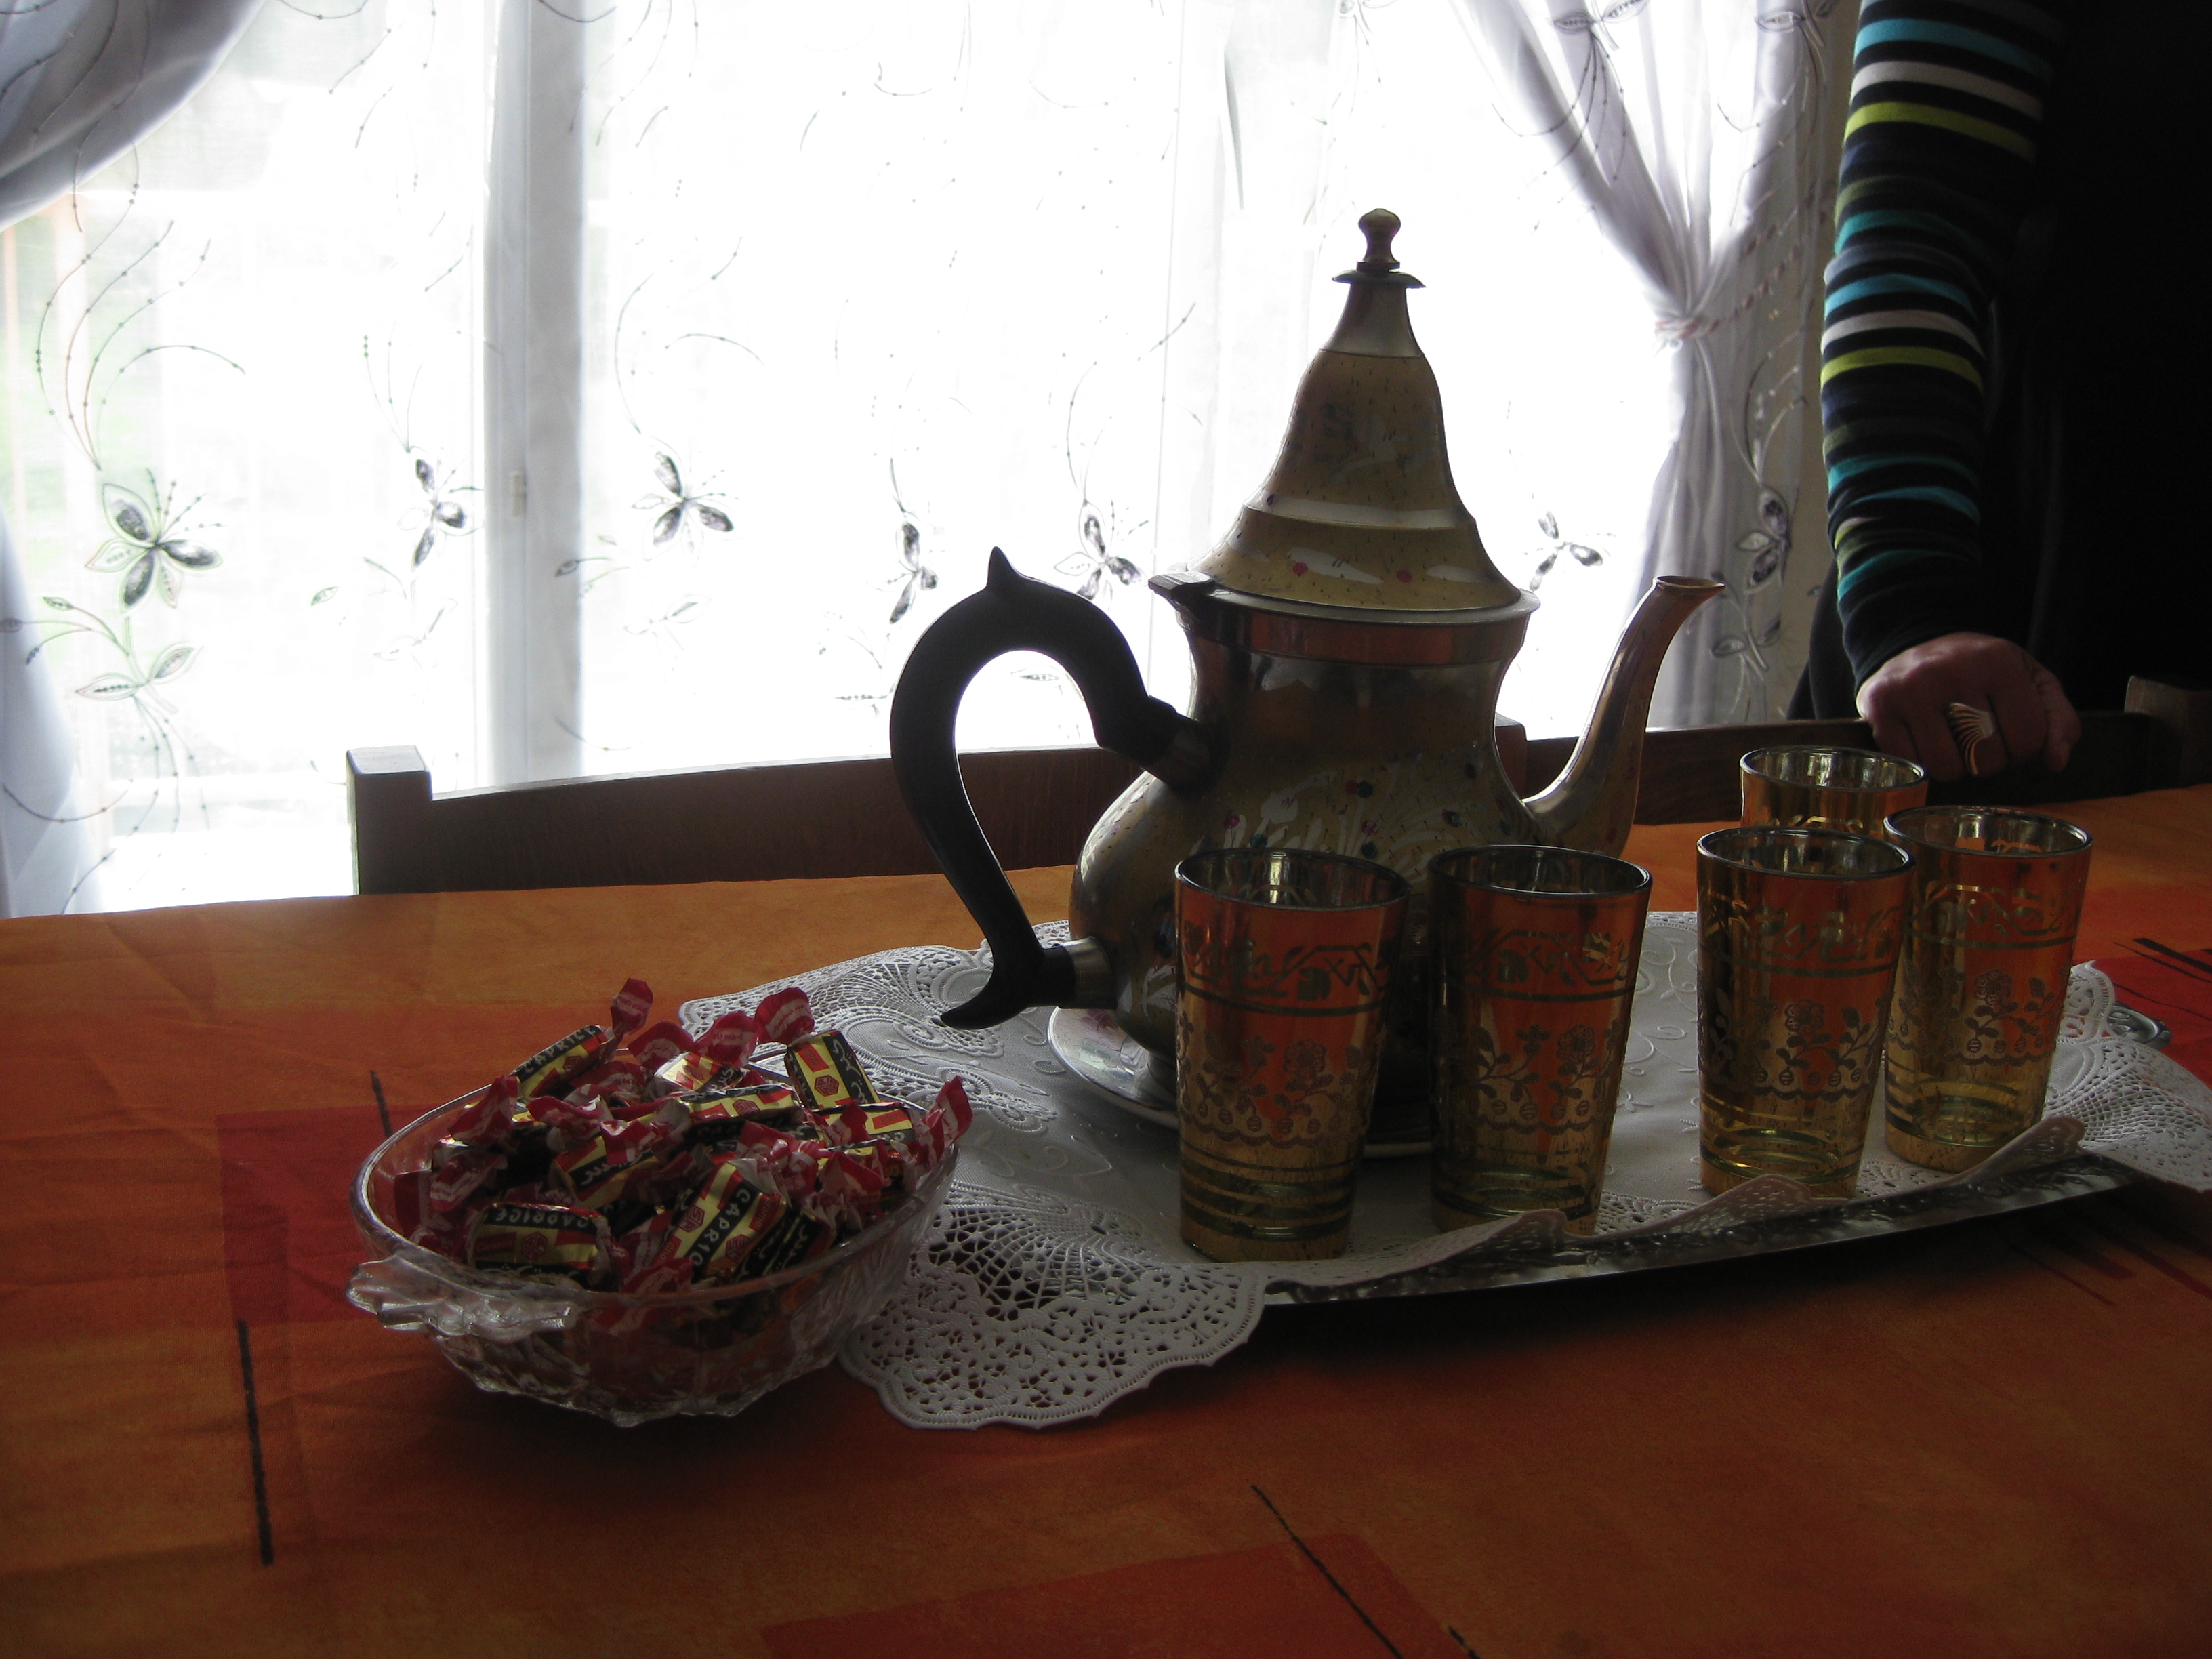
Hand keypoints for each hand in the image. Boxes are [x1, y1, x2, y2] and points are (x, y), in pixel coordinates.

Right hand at [1857, 632, 2080, 782]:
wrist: (1914, 644)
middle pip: (1988, 758)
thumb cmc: (1980, 671)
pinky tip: (1924, 741)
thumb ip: (2057, 719)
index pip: (2028, 738)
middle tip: (1979, 740)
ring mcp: (1911, 690)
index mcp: (1997, 662)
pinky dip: (1922, 764)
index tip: (2009, 735)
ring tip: (1953, 744)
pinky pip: (1912, 764)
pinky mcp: (1880, 707)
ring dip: (1956, 768)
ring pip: (1948, 767)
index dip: (2024, 750)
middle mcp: (1952, 672)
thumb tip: (2056, 762)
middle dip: (1989, 761)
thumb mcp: (2029, 681)